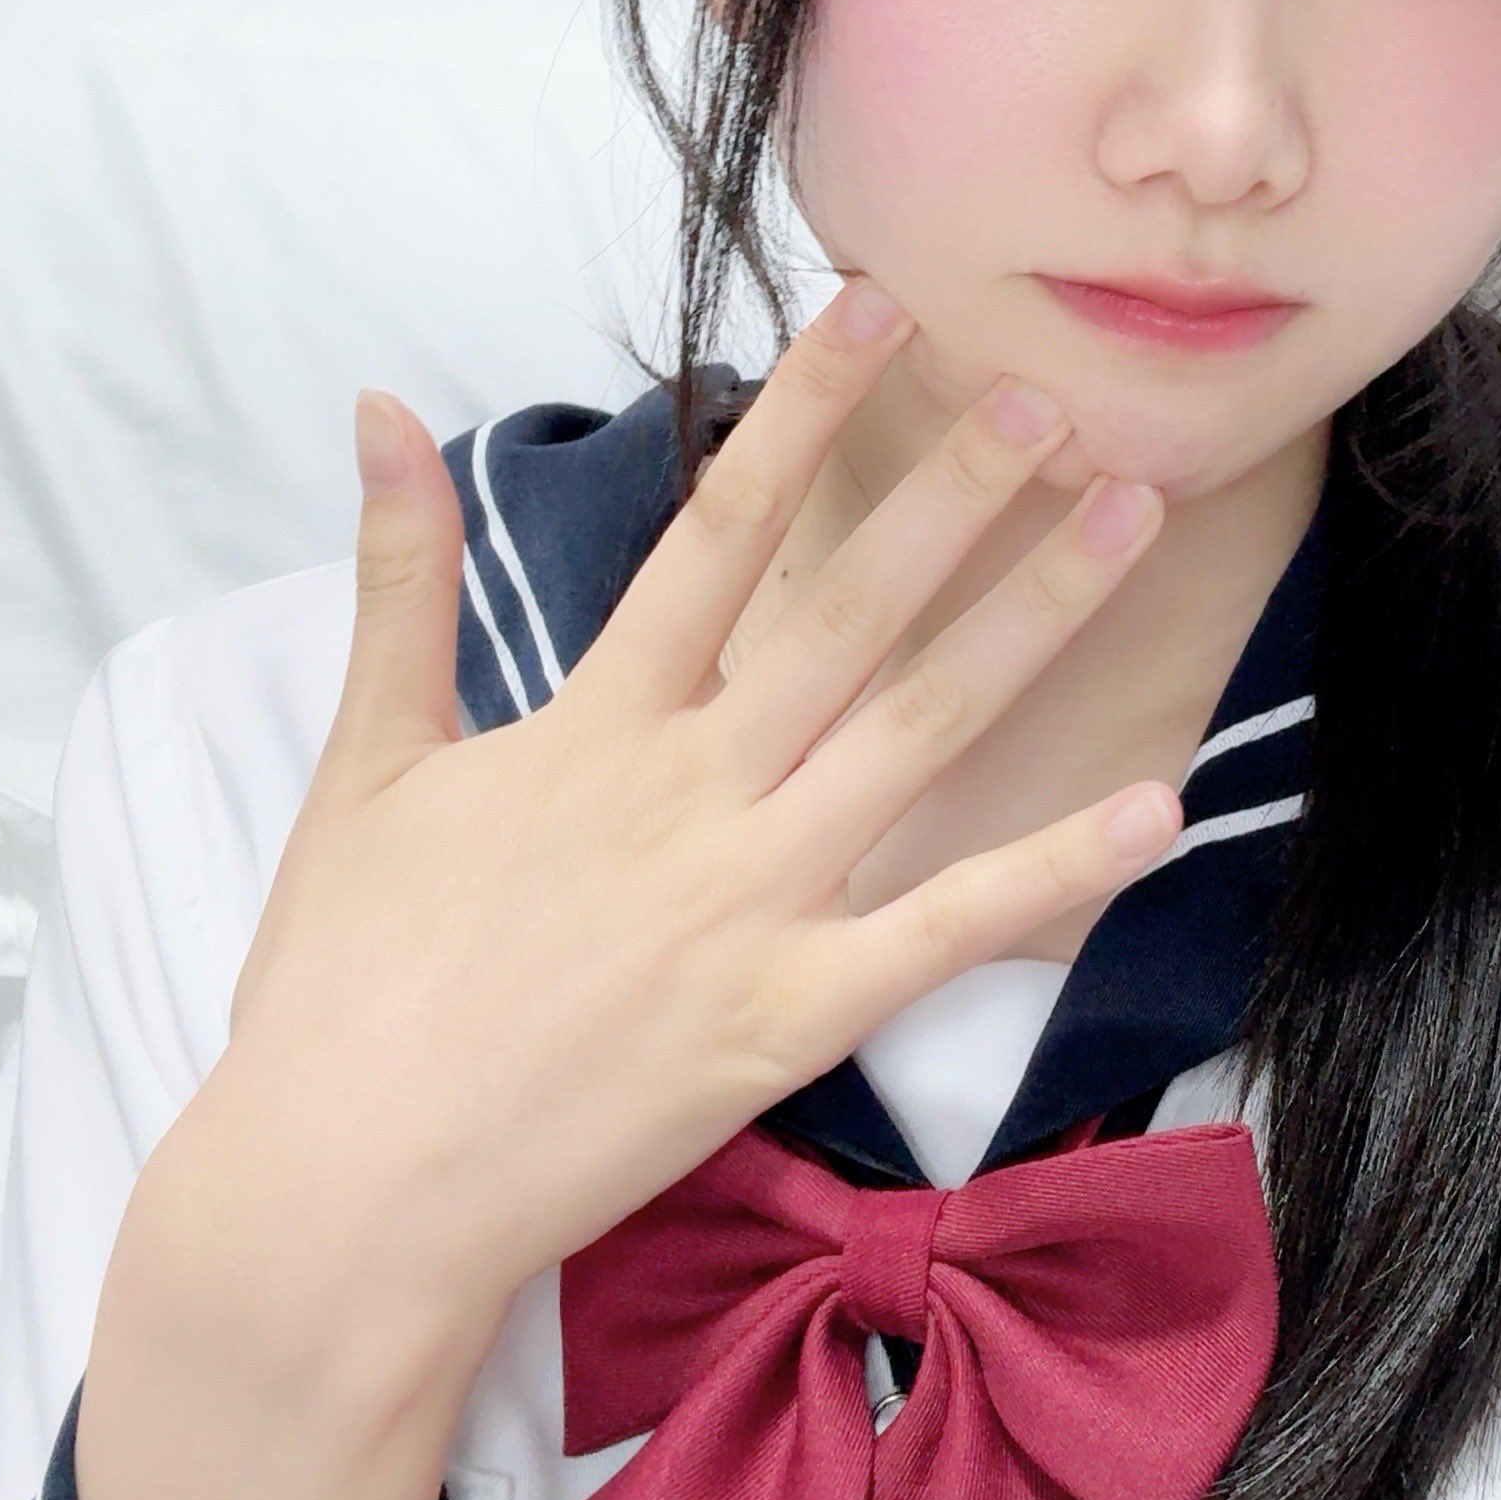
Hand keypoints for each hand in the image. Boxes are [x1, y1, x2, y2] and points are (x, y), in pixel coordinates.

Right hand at [214, 281, 1181, 1335]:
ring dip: (1035, 622)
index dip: (804, 413)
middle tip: (1058, 398)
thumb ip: (400, 582)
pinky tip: (1158, 807)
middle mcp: (688, 791)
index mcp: (593, 723)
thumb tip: (381, 408)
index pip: (716, 532)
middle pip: (849, 612)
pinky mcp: (787, 1017)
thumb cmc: (343, 981)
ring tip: (1130, 523)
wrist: (341, 1190)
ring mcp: (749, 902)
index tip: (884, 309)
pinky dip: (1053, 871)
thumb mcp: (363, 763)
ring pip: (921, 733)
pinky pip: (946, 933)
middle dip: (958, 495)